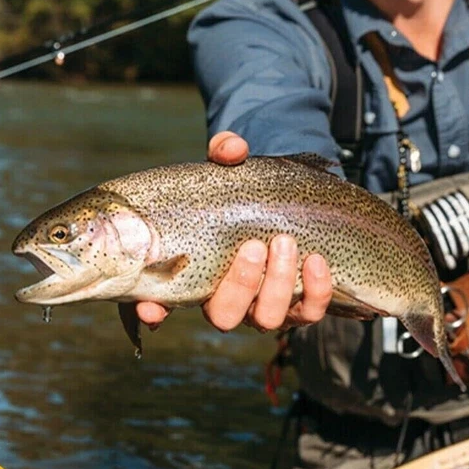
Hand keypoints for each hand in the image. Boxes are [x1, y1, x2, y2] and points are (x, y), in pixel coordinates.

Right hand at [136, 131, 332, 332]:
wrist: (289, 205)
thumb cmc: (246, 192)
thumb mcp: (230, 169)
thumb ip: (225, 153)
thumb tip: (233, 150)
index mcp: (194, 274)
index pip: (161, 305)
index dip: (154, 311)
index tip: (152, 308)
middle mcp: (226, 300)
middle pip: (224, 316)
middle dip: (240, 284)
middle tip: (253, 245)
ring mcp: (263, 308)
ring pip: (267, 319)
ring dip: (276, 283)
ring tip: (284, 242)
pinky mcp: (299, 307)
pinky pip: (308, 313)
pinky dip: (315, 291)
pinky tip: (316, 259)